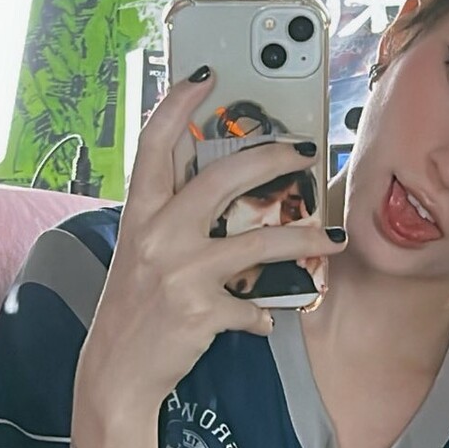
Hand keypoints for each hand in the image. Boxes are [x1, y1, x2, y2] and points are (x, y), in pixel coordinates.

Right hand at [77, 69, 345, 414]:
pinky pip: (253, 305)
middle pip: (222, 177)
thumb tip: (220, 188)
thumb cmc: (135, 309)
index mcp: (140, 214)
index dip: (178, 103)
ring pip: (259, 241)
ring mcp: (180, 272)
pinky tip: (268, 317)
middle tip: (305, 152)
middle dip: (272, 158)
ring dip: (304, 238)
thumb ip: (172, 217)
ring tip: (332, 238)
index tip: (206, 75)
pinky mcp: (201, 311)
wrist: (116, 372)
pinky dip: (265, 313)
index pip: (156, 143)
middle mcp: (157, 235)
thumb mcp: (141, 252)